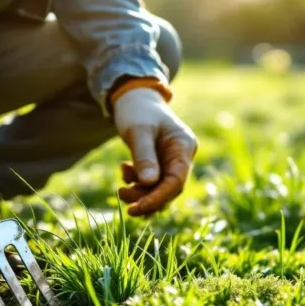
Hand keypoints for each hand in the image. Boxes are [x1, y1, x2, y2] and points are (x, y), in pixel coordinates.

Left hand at [113, 87, 197, 216]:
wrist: (133, 97)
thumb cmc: (137, 110)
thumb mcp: (139, 131)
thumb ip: (144, 156)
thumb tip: (149, 184)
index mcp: (183, 146)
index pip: (176, 181)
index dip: (158, 198)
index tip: (137, 208)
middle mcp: (181, 156)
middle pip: (168, 189)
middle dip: (145, 197)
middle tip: (121, 196)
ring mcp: (171, 161)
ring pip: (159, 189)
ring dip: (139, 192)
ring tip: (121, 187)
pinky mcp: (160, 164)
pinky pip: (150, 182)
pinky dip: (136, 182)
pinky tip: (124, 169)